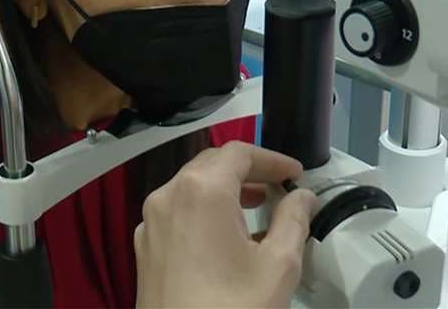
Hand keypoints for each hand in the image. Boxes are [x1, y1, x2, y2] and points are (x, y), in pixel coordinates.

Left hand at [134, 141, 316, 307]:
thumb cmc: (233, 308)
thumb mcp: (278, 265)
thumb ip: (294, 220)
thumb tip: (302, 197)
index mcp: (201, 190)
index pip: (239, 153)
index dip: (272, 158)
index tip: (296, 173)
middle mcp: (168, 196)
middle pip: (212, 164)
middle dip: (248, 170)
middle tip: (279, 185)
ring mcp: (151, 223)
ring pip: (191, 187)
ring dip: (225, 189)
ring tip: (257, 207)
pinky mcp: (144, 248)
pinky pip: (177, 212)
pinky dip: (204, 211)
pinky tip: (226, 237)